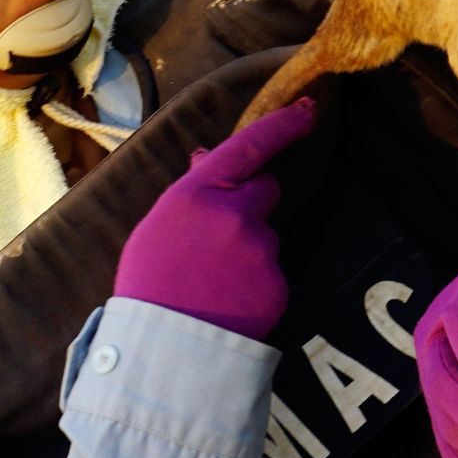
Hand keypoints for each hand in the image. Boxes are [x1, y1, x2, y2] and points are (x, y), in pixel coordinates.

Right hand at [113, 97, 315, 339]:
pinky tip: (229, 299)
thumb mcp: (158, 224)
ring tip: (214, 280)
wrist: (162, 347)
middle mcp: (234, 214)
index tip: (307, 110)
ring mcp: (260, 250)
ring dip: (249, 250)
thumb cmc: (150, 282)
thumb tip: (207, 158)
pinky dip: (256, 283)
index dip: (282, 125)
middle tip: (219, 236)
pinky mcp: (277, 284)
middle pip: (266, 189)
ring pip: (266, 236)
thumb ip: (191, 192)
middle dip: (252, 203)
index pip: (249, 146)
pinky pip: (272, 272)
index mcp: (198, 192)